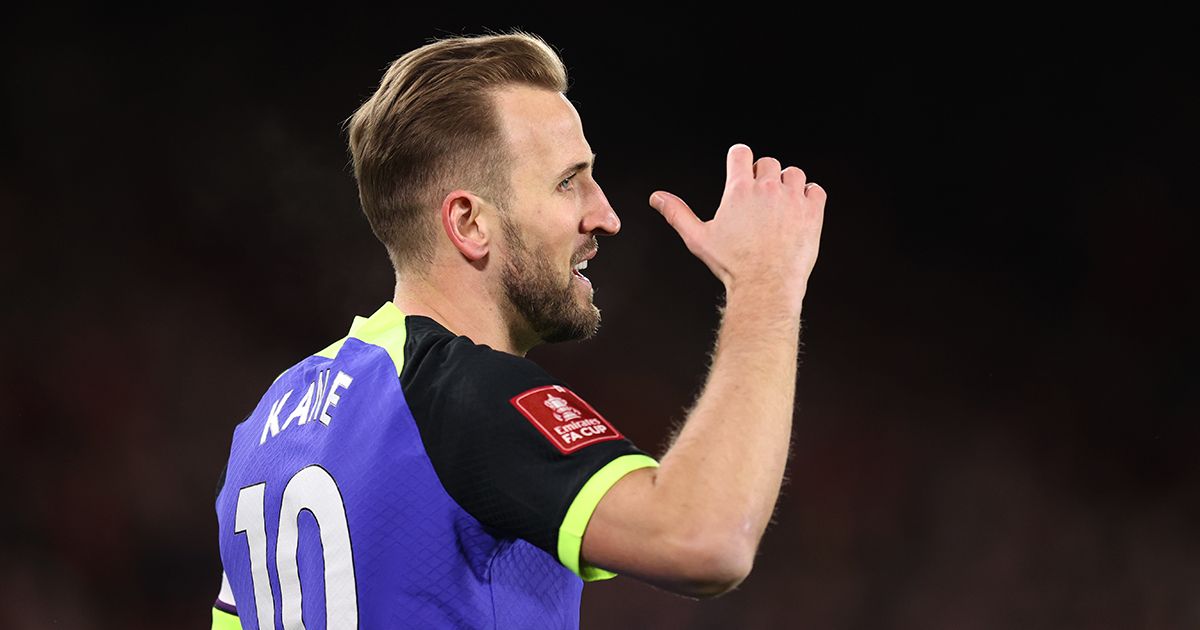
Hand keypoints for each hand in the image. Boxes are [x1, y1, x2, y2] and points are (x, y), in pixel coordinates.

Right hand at [649, 143, 825, 308]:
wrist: (765, 285)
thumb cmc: (732, 265)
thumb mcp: (698, 238)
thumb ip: (677, 213)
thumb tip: (656, 197)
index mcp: (739, 189)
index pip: (740, 152)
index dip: (740, 160)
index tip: (743, 173)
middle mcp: (767, 188)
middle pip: (768, 162)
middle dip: (763, 176)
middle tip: (759, 201)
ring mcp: (792, 198)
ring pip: (793, 173)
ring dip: (787, 184)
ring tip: (779, 207)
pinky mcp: (813, 212)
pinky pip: (816, 190)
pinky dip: (809, 197)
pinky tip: (797, 213)